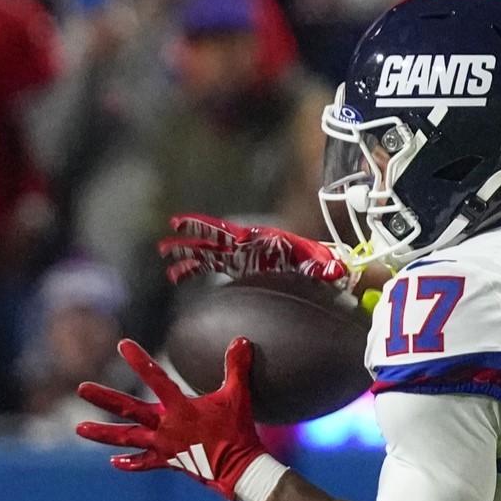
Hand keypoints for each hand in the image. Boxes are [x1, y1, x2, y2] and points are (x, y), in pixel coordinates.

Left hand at [76, 338, 269, 500]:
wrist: (239, 469)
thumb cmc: (238, 430)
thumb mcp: (238, 396)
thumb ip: (237, 367)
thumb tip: (242, 339)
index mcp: (180, 408)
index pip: (156, 379)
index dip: (139, 361)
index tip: (122, 345)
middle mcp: (166, 426)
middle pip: (128, 410)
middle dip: (104, 398)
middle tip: (81, 388)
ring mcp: (164, 446)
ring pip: (127, 438)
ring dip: (103, 433)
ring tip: (79, 429)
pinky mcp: (168, 462)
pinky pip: (144, 463)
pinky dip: (129, 463)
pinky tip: (113, 461)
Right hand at [158, 214, 350, 288]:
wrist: (318, 263)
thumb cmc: (315, 259)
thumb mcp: (319, 260)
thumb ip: (325, 265)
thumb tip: (337, 270)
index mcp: (255, 240)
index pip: (224, 232)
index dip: (203, 227)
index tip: (181, 222)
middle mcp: (243, 245)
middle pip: (210, 241)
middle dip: (188, 241)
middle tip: (164, 245)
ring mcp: (239, 256)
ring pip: (206, 253)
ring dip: (187, 256)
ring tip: (165, 261)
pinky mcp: (239, 267)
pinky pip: (211, 267)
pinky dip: (194, 270)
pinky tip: (178, 278)